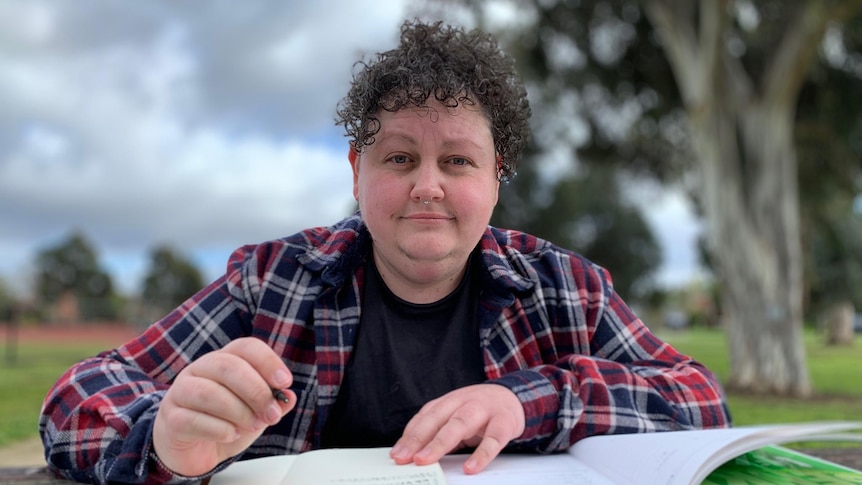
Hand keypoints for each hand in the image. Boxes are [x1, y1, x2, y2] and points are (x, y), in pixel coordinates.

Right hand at [152, 337, 295, 475]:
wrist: (194, 450)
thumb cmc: (225, 422)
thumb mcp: (256, 412)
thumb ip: (273, 403)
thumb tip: (289, 397)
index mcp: (224, 360)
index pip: (246, 347)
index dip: (268, 361)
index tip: (285, 382)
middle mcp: (200, 369)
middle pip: (228, 366)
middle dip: (256, 391)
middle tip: (272, 415)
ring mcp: (181, 391)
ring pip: (210, 393)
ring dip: (239, 412)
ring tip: (252, 426)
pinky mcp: (171, 418)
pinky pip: (193, 419)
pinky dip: (219, 429)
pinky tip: (231, 435)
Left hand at [390, 384, 524, 473]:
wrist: (513, 397)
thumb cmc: (479, 410)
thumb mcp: (456, 415)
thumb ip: (437, 430)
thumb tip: (412, 453)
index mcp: (449, 401)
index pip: (425, 417)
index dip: (409, 435)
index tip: (397, 454)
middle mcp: (463, 402)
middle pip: (438, 419)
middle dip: (419, 438)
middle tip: (405, 458)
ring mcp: (484, 410)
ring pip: (460, 424)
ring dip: (441, 442)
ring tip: (427, 460)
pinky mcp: (504, 422)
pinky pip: (493, 440)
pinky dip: (482, 454)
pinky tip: (471, 468)